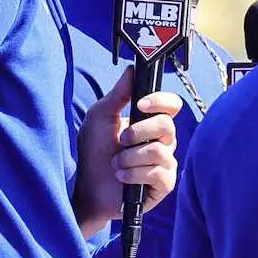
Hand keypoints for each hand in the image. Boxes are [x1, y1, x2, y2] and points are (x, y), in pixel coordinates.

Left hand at [74, 66, 181, 237]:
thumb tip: (132, 70)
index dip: (161, 101)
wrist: (86, 188)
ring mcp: (165, 164)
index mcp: (150, 123)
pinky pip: (160, 174)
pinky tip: (122, 177)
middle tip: (120, 140)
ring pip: (160, 151)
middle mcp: (162, 142)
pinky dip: (135, 174)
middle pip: (167, 126)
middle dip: (139, 132)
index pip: (172, 105)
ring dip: (130, 157)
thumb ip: (118, 95)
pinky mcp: (163, 186)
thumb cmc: (93, 152)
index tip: (140, 104)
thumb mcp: (101, 118)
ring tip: (116, 164)